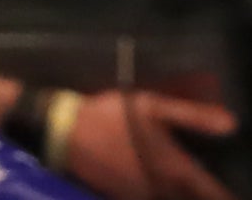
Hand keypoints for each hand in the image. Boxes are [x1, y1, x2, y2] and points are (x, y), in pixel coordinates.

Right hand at [67, 86, 236, 199]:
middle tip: (212, 190)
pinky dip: (161, 196)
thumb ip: (191, 114)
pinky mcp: (123, 196)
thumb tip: (231, 123)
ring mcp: (141, 195)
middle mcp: (162, 189)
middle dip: (204, 195)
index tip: (238, 196)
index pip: (212, 192)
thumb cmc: (109, 116)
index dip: (225, 196)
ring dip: (182, 196)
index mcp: (174, 169)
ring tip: (187, 189)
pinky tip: (160, 187)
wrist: (63, 131)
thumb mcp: (149, 105)